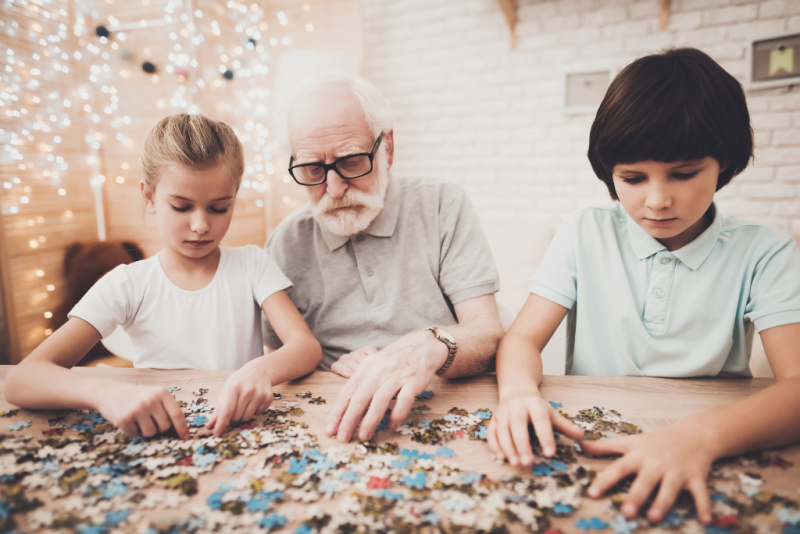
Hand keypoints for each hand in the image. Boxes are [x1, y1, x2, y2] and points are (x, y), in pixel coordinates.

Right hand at [97, 382, 188, 439]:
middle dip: (159, 428)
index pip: (177, 414)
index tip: (185, 437)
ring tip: (139, 419)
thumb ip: (166, 408)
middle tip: (149, 420)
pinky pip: (135, 435)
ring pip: (151, 433)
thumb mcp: (154, 395)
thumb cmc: (137, 397)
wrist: (109, 392)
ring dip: (145, 431)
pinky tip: (128, 420)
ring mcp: (137, 409)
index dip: (182, 428)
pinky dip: (132, 431)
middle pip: (164, 426)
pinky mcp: (124, 419)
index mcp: (161, 393)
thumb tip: (181, 430)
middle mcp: (150, 400)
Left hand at [208, 359, 274, 436]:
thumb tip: (210, 426)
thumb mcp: (226, 391)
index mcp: (234, 387)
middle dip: (233, 417)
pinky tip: (254, 401)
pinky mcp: (268, 398)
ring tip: (244, 404)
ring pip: (247, 418)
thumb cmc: (239, 382)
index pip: (226, 411)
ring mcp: (259, 394)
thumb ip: (218, 410)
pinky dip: (254, 412)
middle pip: (236, 417)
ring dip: (243, 415)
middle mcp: (247, 390)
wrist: (259, 371)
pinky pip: (257, 414)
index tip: (216, 434)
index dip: (221, 424)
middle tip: (235, 407)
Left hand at [325, 331, 439, 441]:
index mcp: (365, 370)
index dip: (337, 412)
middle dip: (349, 420)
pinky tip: (392, 425)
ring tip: (364, 436)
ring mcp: (396, 377)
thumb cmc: (393, 360)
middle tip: (342, 438)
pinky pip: (404, 399)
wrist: (421, 345)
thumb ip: (360, 384)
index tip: (330, 429)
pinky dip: (398, 413)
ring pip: (380, 400)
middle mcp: (378, 373)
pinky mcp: (413, 382)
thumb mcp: (372, 366)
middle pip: (360, 398)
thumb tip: (345, 410)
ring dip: (371, 420)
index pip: (347, 393)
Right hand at [487, 394, 583, 464]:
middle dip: (522, 444)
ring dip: (508, 447)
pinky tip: (502, 457)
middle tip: (528, 462)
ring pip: (503, 430)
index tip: (550, 453)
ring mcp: (503, 412)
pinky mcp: (493, 419)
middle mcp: (516, 406)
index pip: (540, 420)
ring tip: (516, 463)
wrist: (517, 393)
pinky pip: (491, 432)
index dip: (545, 436)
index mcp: (534, 404)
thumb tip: (582, 436)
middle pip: (517, 425)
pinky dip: (495, 445)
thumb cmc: (536, 409)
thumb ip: (565, 426)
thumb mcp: (552, 414)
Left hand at [582, 420, 714, 523]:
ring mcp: (677, 471)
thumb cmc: (657, 441)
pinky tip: (705, 520)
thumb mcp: (631, 442)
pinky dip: (704, 506)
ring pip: (669, 489)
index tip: (592, 493)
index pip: (618, 468)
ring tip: (653, 518)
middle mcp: (657, 463)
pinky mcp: (697, 477)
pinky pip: (700, 494)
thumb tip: (580, 445)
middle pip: (644, 482)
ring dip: (662, 503)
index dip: (605, 481)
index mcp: (639, 456)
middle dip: (636, 497)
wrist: (693, 434)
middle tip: (626, 513)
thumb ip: (605, 446)